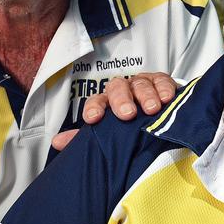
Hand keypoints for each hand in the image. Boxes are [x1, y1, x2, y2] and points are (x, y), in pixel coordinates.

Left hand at [52, 73, 176, 150]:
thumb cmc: (129, 127)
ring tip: (152, 109)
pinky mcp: (161, 81)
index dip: (94, 108)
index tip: (93, 119)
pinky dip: (164, 88)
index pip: (96, 101)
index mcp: (107, 102)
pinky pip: (161, 80)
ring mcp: (142, 84)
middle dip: (121, 101)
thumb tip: (57, 142)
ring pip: (140, 85)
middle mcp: (123, 90)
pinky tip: (167, 98)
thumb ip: (85, 138)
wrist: (158, 118)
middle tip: (127, 114)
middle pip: (118, 88)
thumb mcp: (109, 133)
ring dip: (146, 96)